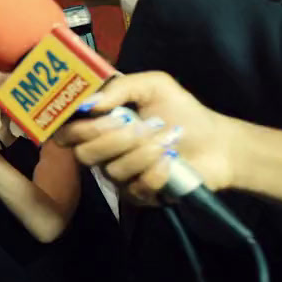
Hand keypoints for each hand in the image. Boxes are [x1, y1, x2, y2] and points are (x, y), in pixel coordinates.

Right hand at [54, 72, 230, 203]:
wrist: (217, 143)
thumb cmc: (182, 112)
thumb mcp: (153, 85)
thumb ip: (119, 87)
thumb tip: (89, 103)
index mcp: (99, 126)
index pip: (65, 133)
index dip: (75, 127)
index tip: (99, 114)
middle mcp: (102, 153)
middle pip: (83, 153)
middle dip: (113, 138)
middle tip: (139, 126)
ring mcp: (119, 177)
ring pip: (112, 170)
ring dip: (143, 151)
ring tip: (167, 138)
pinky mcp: (139, 196)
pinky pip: (136, 188)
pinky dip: (156, 171)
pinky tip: (171, 160)